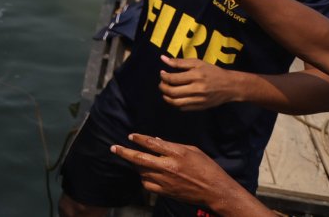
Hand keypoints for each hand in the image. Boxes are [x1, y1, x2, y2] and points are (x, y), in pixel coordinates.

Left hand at [111, 133, 259, 211]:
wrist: (215, 191)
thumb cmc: (207, 168)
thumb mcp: (192, 150)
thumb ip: (172, 146)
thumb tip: (156, 140)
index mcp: (176, 153)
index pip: (151, 143)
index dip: (138, 139)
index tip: (130, 136)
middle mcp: (168, 166)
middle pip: (139, 158)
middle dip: (124, 152)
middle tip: (113, 148)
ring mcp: (166, 180)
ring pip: (141, 171)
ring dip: (135, 165)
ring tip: (133, 160)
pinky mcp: (166, 192)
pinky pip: (147, 184)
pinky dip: (143, 178)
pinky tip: (145, 174)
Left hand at [158, 54, 241, 110]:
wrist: (231, 86)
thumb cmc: (213, 72)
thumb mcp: (198, 63)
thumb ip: (180, 62)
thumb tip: (163, 58)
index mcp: (196, 76)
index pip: (173, 79)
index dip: (164, 76)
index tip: (162, 73)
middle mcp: (197, 89)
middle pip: (172, 92)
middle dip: (163, 87)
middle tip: (162, 83)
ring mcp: (199, 100)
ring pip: (176, 102)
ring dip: (166, 97)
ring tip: (166, 92)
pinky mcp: (201, 107)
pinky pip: (183, 108)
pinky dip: (176, 103)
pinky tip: (176, 97)